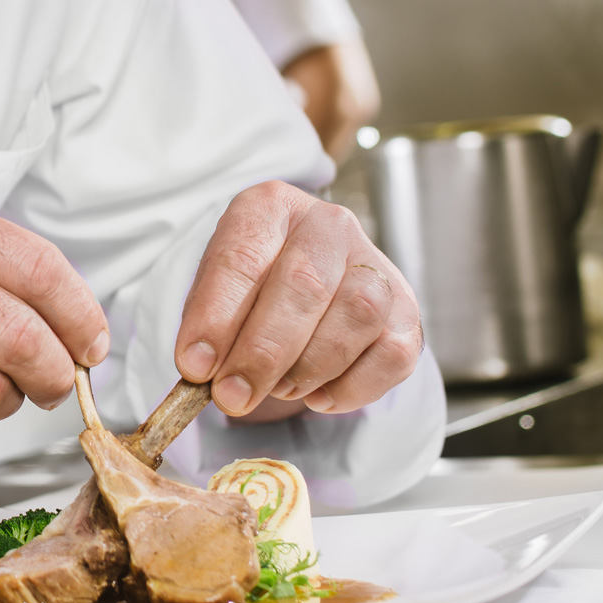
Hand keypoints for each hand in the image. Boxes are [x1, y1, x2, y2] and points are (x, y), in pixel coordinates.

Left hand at [173, 181, 420, 421]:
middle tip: (232, 395)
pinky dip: (352, 387)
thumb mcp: (216, 292)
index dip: (216, 316)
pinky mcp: (407, 310)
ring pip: (357, 314)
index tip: (195, 366)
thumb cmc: (254, 289)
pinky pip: (392, 354)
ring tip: (279, 389)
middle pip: (304, 285)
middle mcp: (329, 225)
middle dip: (263, 352)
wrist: (309, 289)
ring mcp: (375, 264)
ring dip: (310, 366)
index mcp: (270, 206)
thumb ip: (208, 326)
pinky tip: (319, 395)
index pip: (242, 257)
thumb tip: (202, 372)